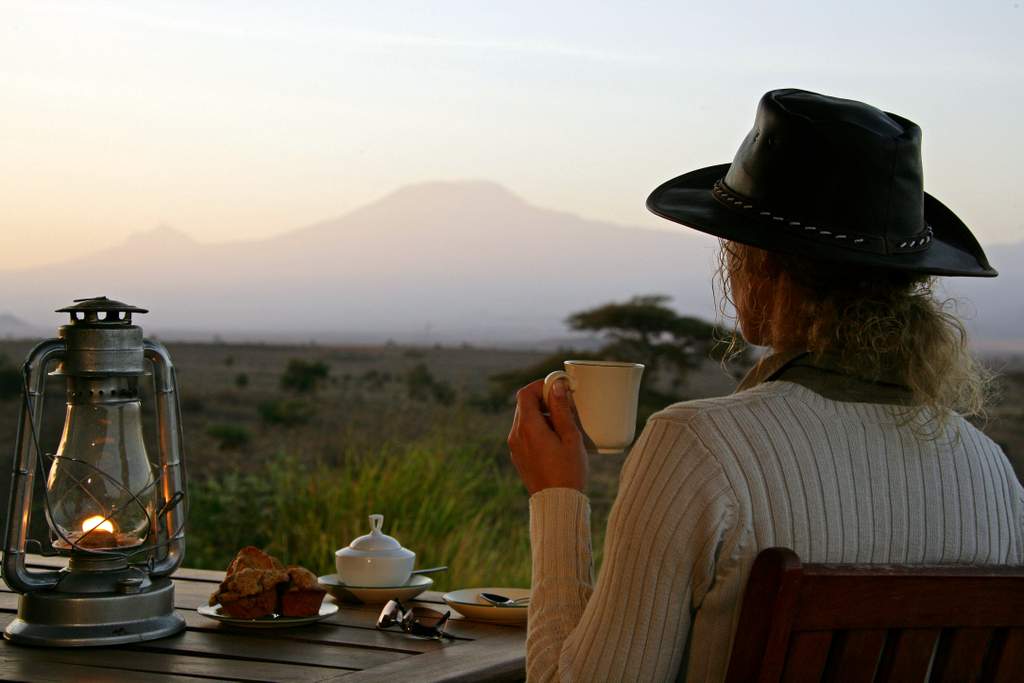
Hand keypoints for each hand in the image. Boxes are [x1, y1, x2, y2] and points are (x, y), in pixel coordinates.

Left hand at [507, 378, 587, 494]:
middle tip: (563, 403)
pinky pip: (524, 433)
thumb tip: (555, 387)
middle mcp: (516, 435)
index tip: (557, 387)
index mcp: (528, 427)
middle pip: (523, 405)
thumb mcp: (570, 437)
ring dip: (540, 414)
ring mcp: (515, 447)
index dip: (540, 385)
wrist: (556, 502)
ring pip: (524, 419)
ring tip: (562, 423)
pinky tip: (554, 438)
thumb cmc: (568, 470)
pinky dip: (536, 427)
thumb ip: (562, 410)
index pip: (525, 393)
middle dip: (542, 399)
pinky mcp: (518, 456)